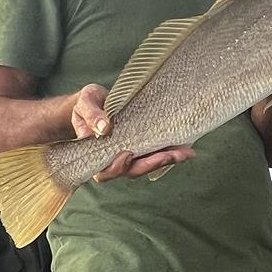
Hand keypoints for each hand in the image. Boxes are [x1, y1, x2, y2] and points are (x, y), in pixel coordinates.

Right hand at [69, 83, 194, 181]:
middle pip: (133, 170)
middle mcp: (114, 159)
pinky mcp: (142, 147)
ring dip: (168, 160)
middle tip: (171, 154)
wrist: (97, 100)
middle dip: (153, 164)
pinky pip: (156, 154)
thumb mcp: (85, 103)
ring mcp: (130, 154)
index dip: (118, 166)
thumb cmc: (87, 103)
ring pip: (148, 164)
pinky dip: (171, 152)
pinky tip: (186, 148)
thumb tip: (103, 129)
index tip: (128, 154)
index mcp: (95, 155)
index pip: (106, 170)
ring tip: (186, 152)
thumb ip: (91, 115)